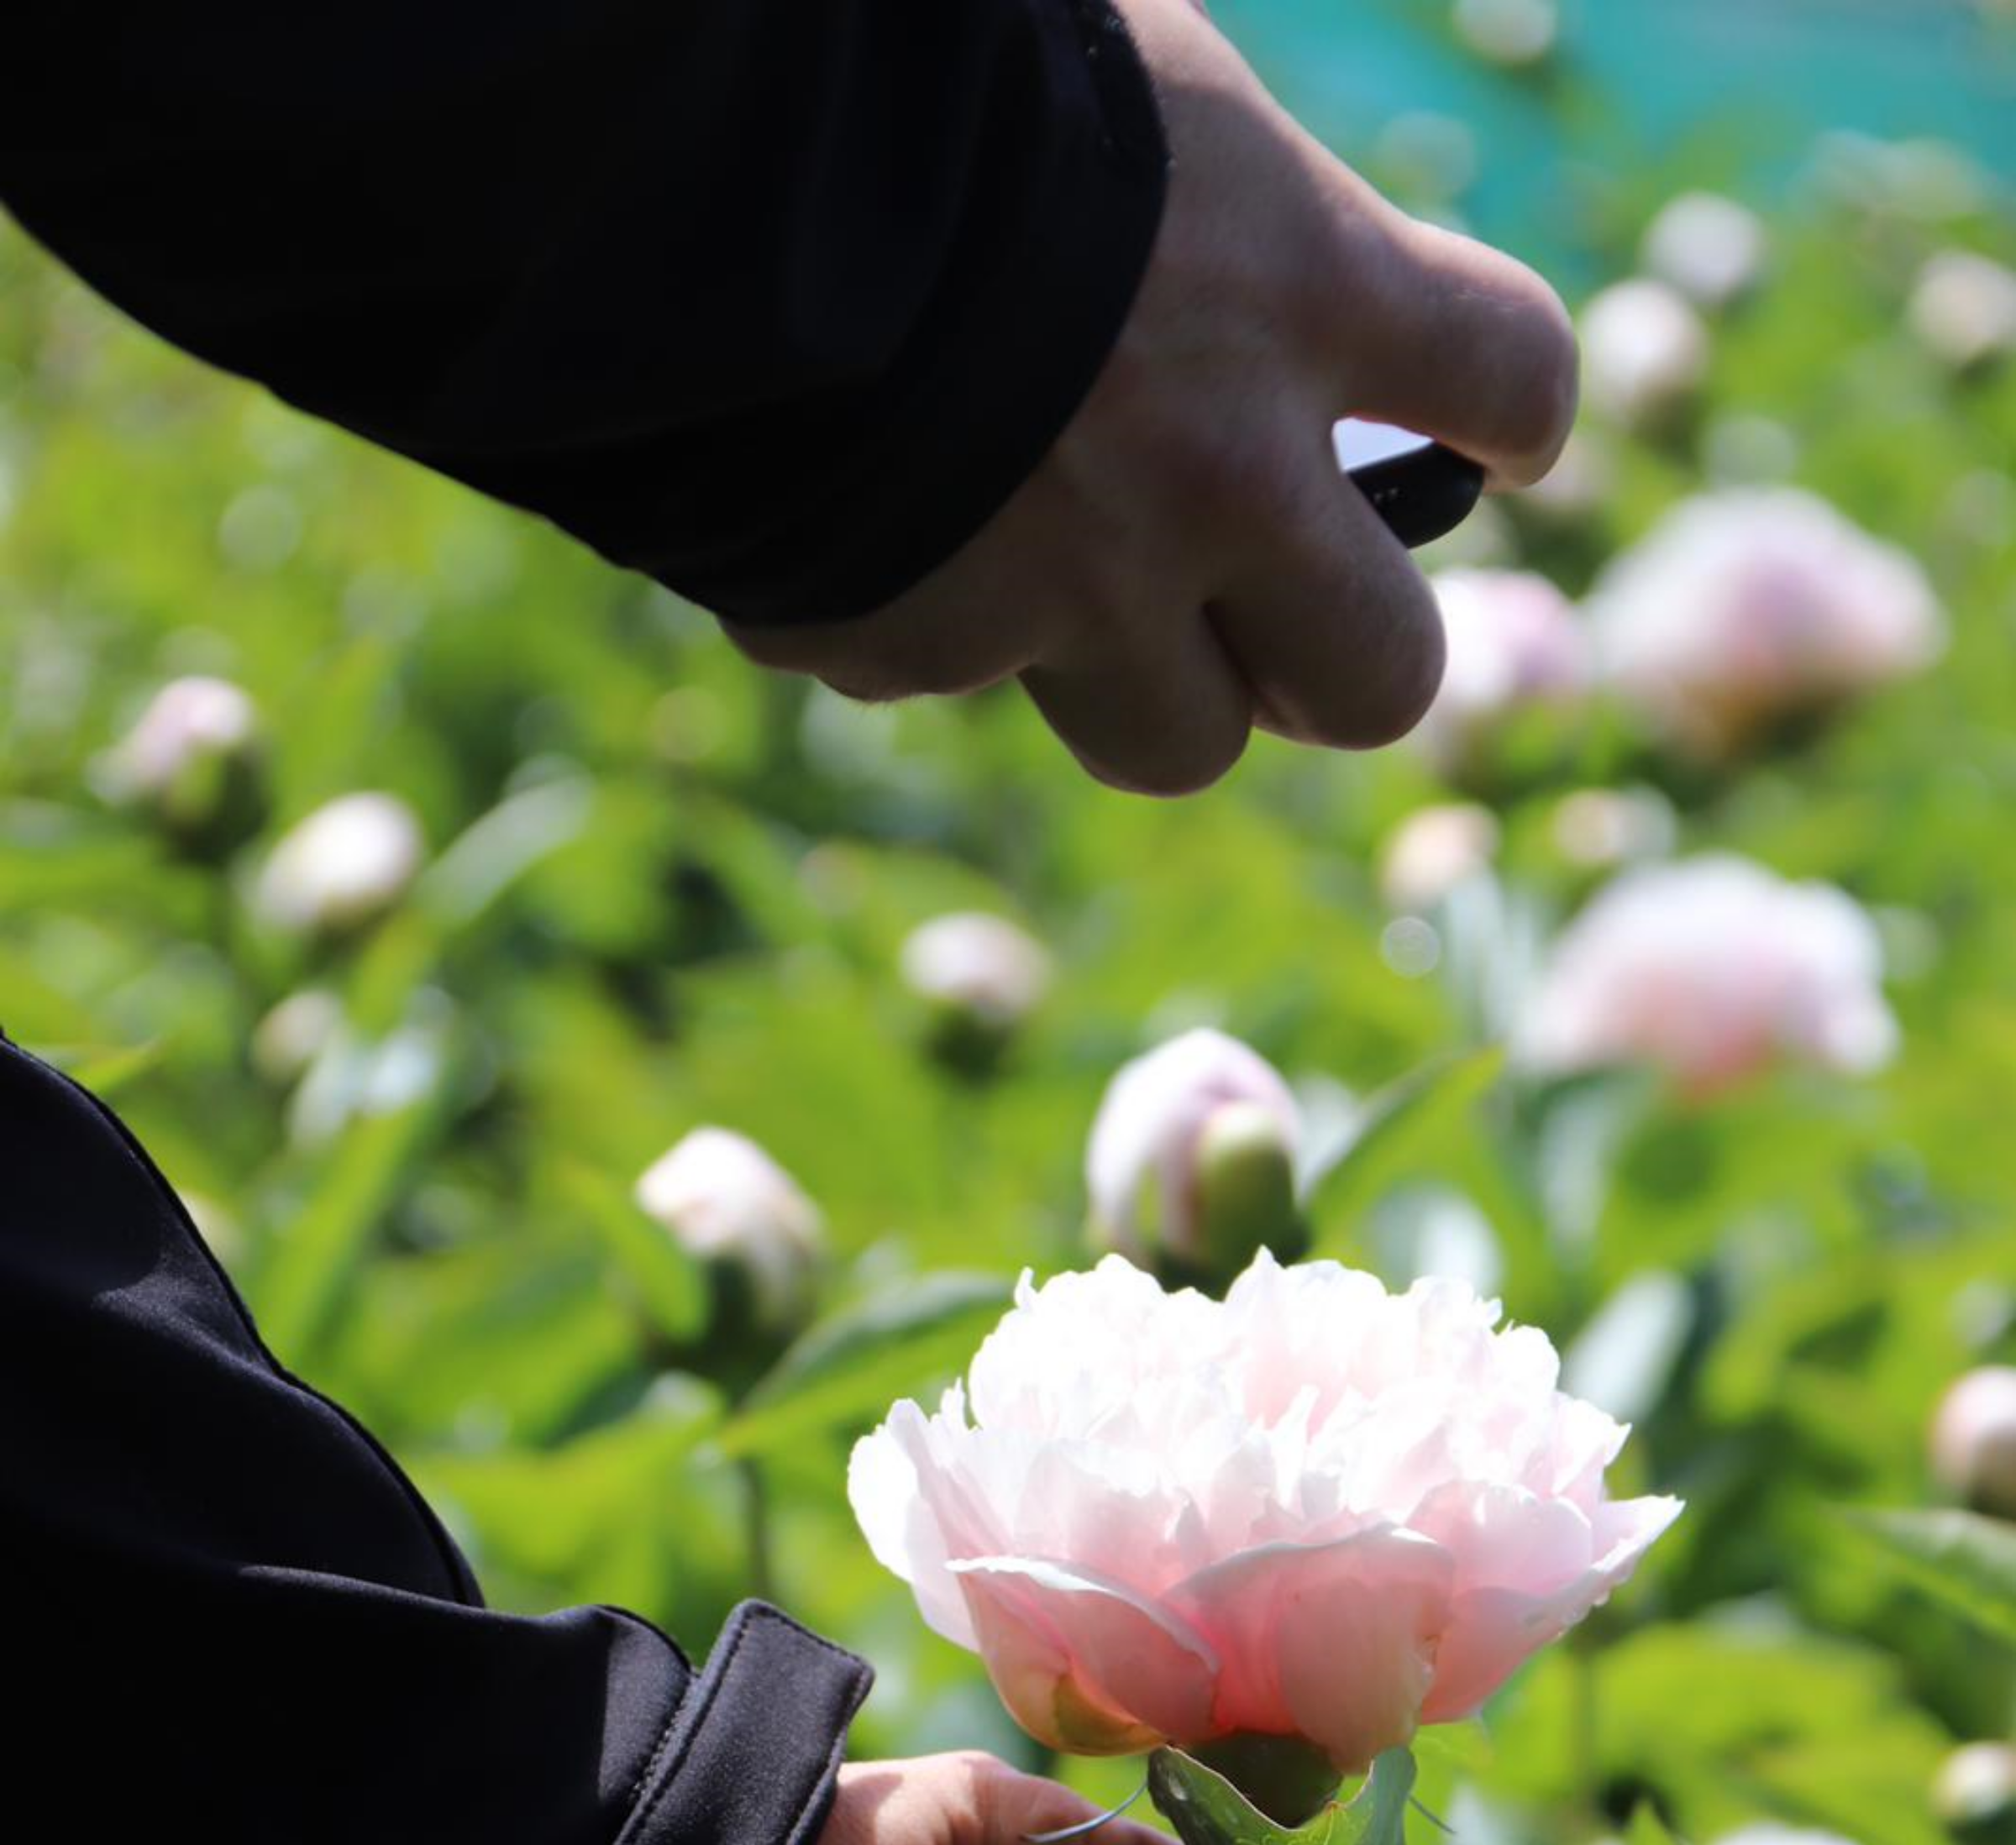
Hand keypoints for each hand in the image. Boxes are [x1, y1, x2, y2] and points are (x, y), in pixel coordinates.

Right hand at [726, 0, 1575, 795]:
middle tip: (1299, 618)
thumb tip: (1249, 286)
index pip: (1514, 381)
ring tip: (1082, 596)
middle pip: (1380, 683)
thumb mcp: (1132, 76)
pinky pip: (957, 677)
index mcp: (1300, 286)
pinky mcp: (922, 649)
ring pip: (1178, 741)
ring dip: (1155, 687)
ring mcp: (1072, 591)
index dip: (1518, 418)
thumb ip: (1223, 209)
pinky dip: (929, 616)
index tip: (1498, 438)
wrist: (695, 160)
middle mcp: (1220, 479)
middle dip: (1344, 663)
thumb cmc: (923, 57)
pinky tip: (865, 513)